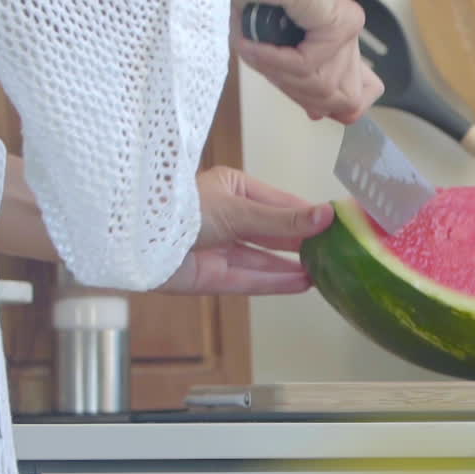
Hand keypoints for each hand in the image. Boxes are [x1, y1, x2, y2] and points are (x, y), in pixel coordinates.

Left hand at [158, 166, 332, 294]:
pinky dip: (276, 282)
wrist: (134, 240)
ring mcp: (220, 248)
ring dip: (293, 265)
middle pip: (275, 232)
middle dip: (304, 242)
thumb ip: (284, 220)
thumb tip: (327, 216)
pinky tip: (302, 283)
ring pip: (265, 258)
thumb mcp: (240, 210)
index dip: (310, 214)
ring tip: (326, 271)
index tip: (340, 223)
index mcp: (234, 190)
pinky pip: (250, 279)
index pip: (281, 202)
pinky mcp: (212, 276)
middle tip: (339, 250)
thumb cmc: (182, 209)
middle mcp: (228, 217)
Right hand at [229, 0, 383, 123]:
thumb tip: (321, 113)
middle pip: (346, 98)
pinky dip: (275, 61)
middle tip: (270, 70)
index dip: (338, 106)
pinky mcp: (344, 21)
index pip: (366, 91)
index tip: (312, 111)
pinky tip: (257, 46)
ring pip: (325, 88)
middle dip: (300, 93)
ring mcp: (348, 25)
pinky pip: (311, 66)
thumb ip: (303, 85)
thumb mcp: (276, 60)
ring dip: (280, 75)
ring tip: (257, 51)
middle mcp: (348, 32)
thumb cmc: (248, 6)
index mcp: (338, 40)